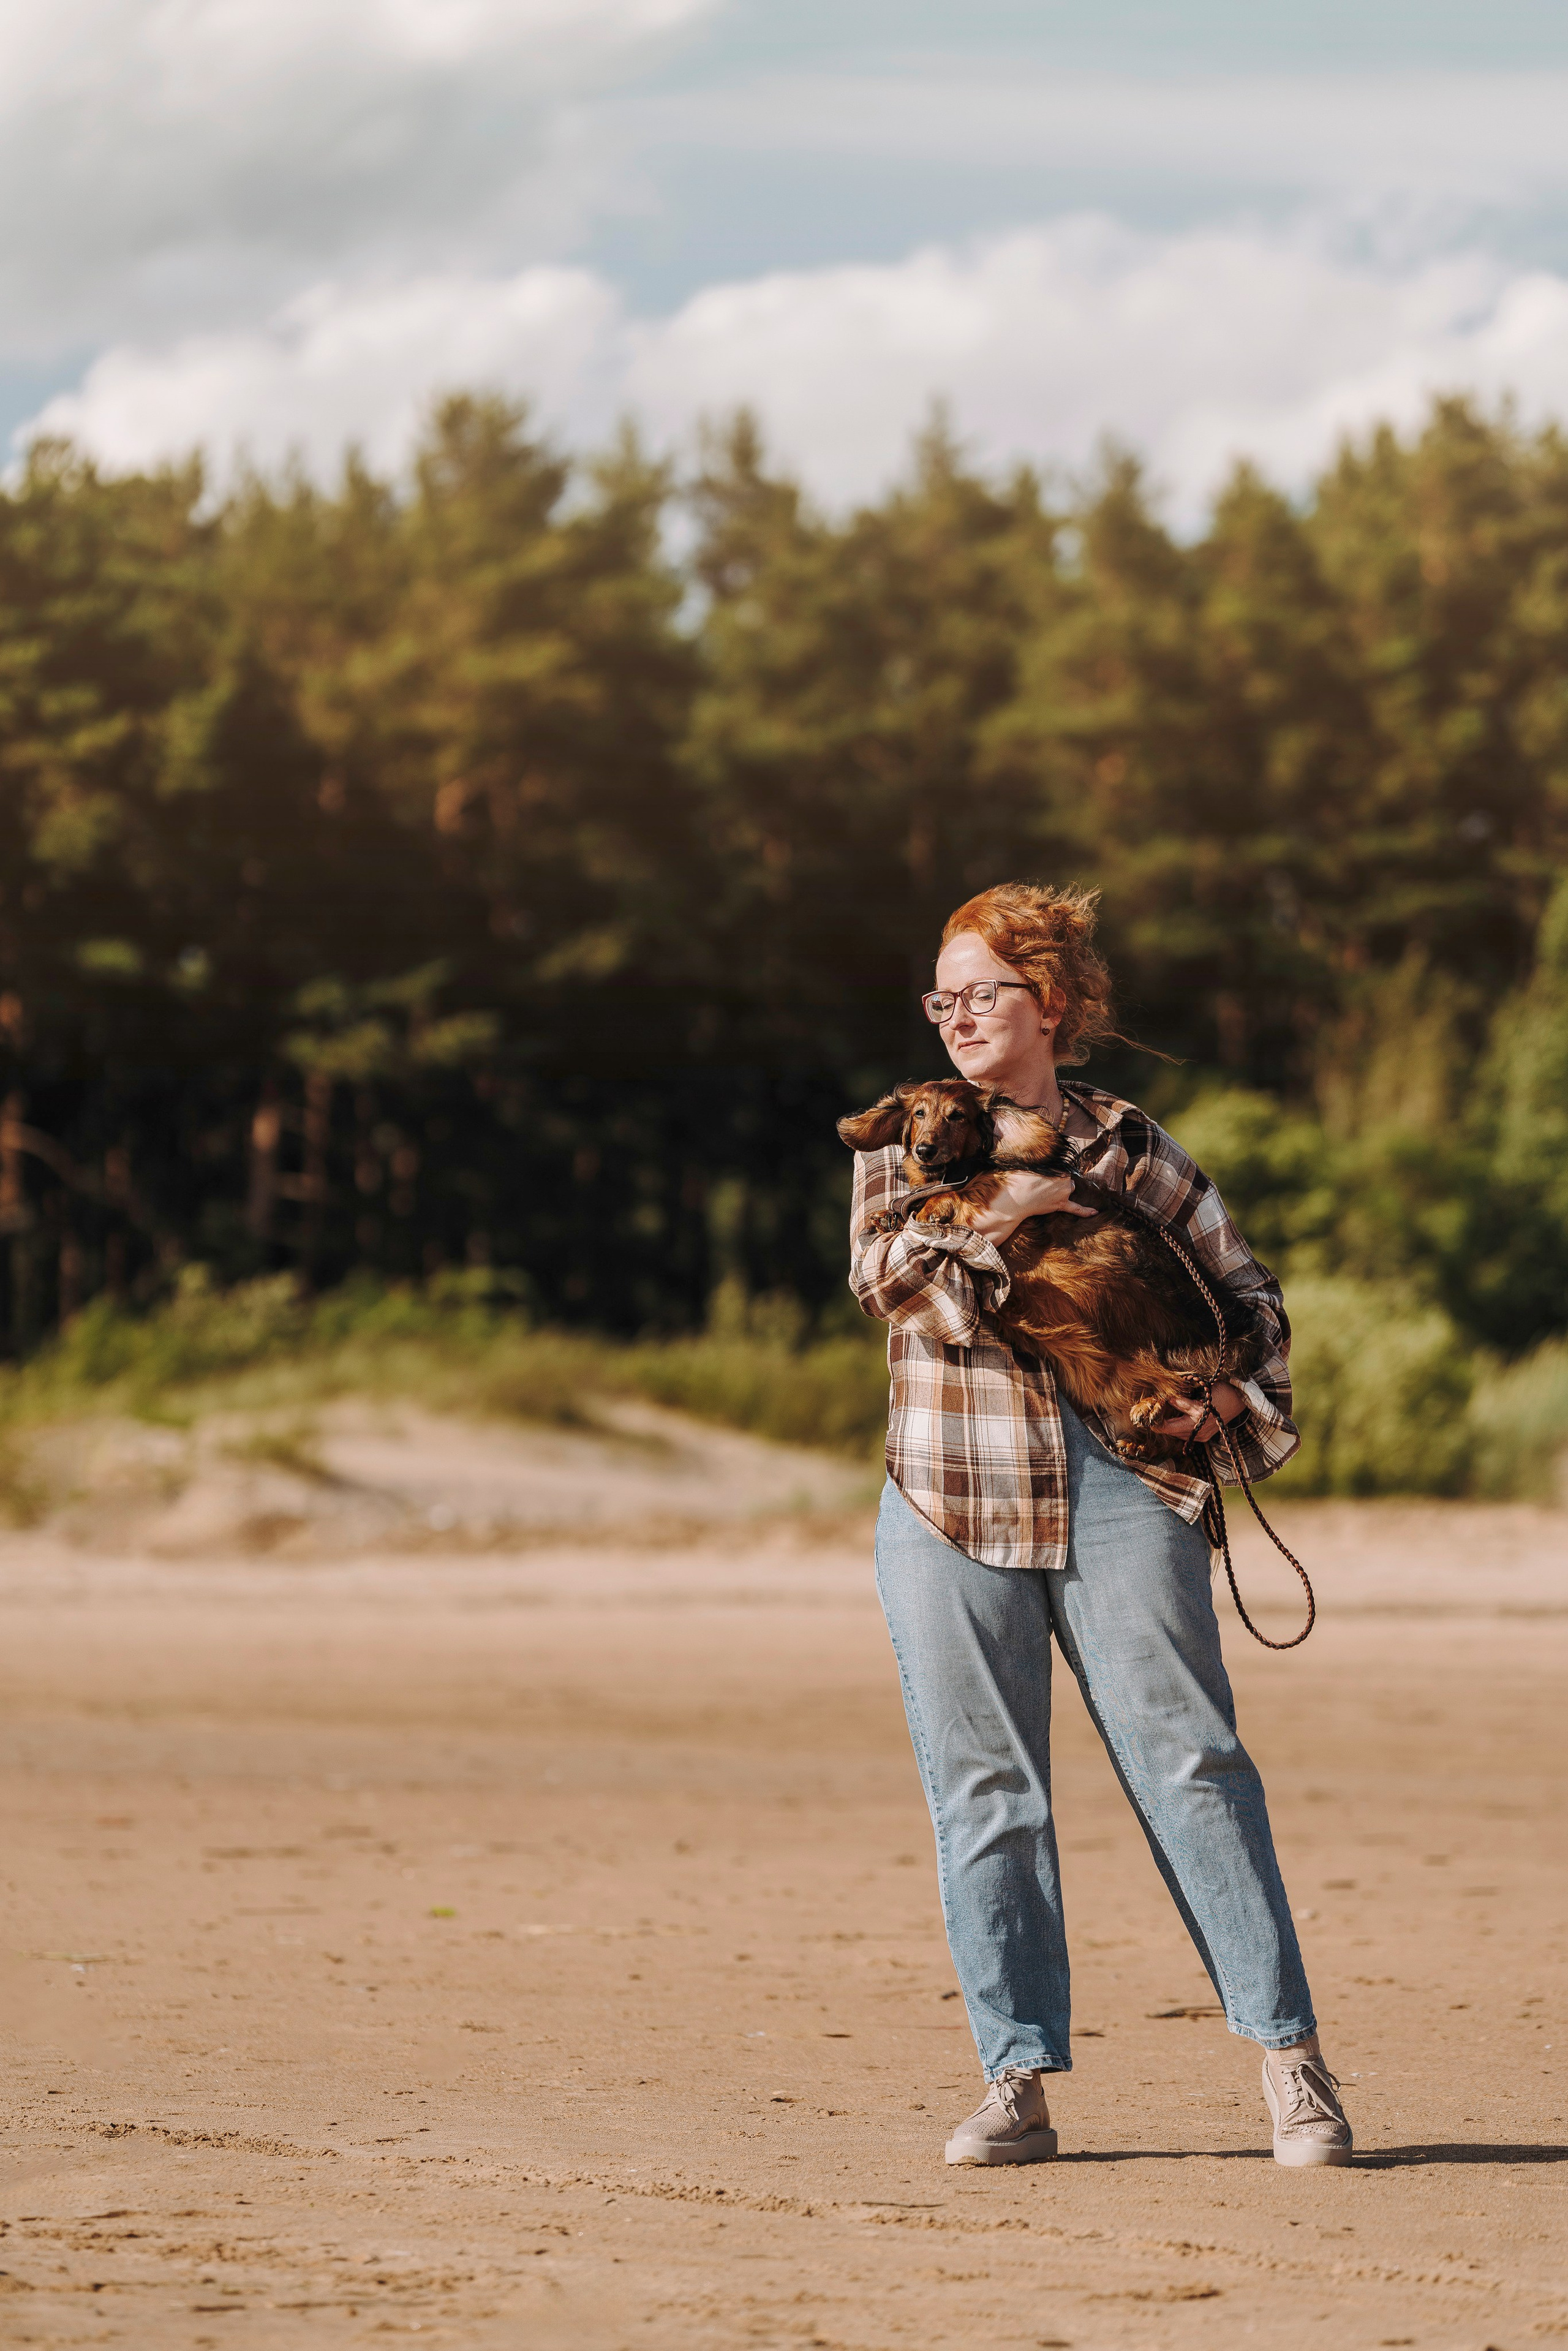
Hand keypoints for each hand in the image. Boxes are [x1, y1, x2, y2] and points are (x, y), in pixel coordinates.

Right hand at [970, 1170, 1096, 1243]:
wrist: (1015, 1199)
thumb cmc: (1019, 1181)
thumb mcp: (1028, 1165)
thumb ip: (1039, 1164)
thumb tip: (1042, 1163)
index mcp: (1057, 1168)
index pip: (1061, 1168)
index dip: (1053, 1173)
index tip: (1044, 1176)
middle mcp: (1064, 1179)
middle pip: (1066, 1178)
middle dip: (1058, 1181)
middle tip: (1043, 1185)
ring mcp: (1063, 1193)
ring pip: (1069, 1189)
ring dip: (1063, 1190)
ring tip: (1047, 1193)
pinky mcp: (1061, 1205)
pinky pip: (1076, 1208)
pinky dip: (1085, 1211)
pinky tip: (1095, 1212)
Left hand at [1151, 1379, 1247, 1444]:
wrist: (1240, 1401)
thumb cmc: (1221, 1392)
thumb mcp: (1200, 1391)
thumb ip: (1181, 1398)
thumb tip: (1164, 1398)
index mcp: (1197, 1417)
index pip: (1168, 1423)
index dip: (1156, 1417)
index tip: (1148, 1408)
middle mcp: (1198, 1430)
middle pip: (1169, 1431)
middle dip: (1159, 1421)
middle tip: (1150, 1411)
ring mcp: (1201, 1435)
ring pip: (1176, 1433)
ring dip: (1167, 1424)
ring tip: (1160, 1413)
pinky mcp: (1203, 1437)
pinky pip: (1184, 1434)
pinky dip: (1177, 1426)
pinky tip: (1174, 1417)